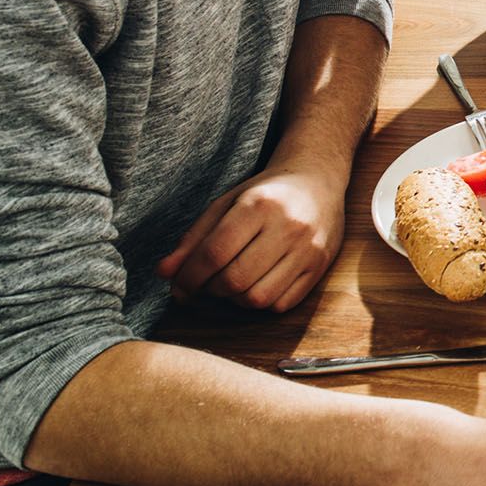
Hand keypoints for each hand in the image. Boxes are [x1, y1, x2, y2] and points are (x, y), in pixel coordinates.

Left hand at [155, 162, 344, 311]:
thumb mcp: (226, 205)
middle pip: (235, 279)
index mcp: (259, 205)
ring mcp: (309, 248)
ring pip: (258, 297)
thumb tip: (164, 273)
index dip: (189, 276)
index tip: (179, 285)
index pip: (214, 253)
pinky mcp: (320, 266)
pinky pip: (281, 304)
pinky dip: (261, 303)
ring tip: (231, 283)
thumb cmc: (265, 195)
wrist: (318, 181)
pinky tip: (256, 284)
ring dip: (235, 299)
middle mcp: (288, 226)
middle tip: (206, 283)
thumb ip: (193, 239)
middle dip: (210, 289)